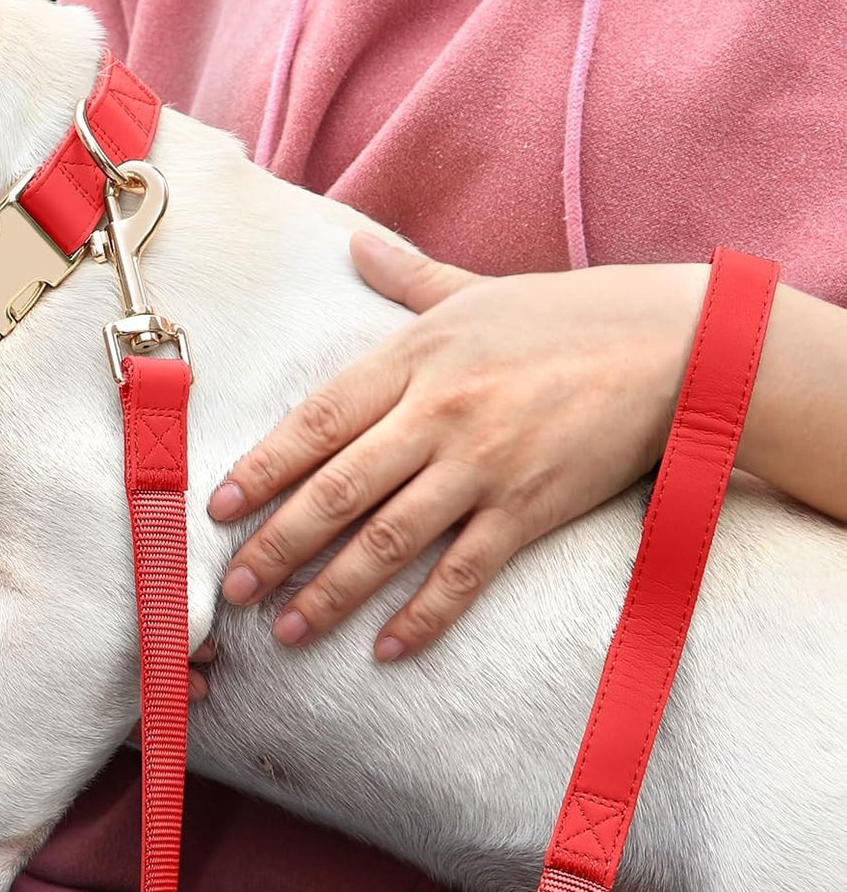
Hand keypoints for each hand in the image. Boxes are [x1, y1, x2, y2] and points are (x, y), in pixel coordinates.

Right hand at [0, 442, 212, 696]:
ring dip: (120, 681)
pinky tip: (160, 689)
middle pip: (47, 662)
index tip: (165, 629)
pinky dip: (96, 682)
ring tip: (201, 675)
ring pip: (49, 674)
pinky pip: (41, 671)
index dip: (98, 627)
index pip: (25, 628)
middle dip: (126, 664)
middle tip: (206, 656)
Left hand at [209, 234, 706, 660]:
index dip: (261, 469)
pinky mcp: (530, 509)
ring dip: (332, 592)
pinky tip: (388, 649)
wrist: (673, 345)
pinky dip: (425, 615)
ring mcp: (483, 466)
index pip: (315, 422)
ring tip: (289, 631)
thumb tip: (352, 242)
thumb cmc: (562, 315)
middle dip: (277, 545)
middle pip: (336, 490)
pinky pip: (465, 573)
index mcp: (412, 359)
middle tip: (233, 590)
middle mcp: (437, 414)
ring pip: (389, 540)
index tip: (219, 509)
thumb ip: (404, 276)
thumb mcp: (472, 289)